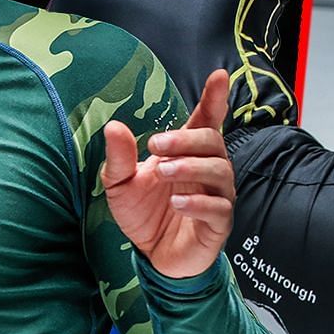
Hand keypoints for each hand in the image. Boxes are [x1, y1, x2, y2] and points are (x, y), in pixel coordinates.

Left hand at [102, 69, 235, 278]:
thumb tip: (114, 126)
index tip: (219, 76)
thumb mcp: (120, 185)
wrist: (153, 257)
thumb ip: (119, 157)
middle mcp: (209, 170)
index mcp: (189, 154)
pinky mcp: (219, 224)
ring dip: (191, 167)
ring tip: (163, 172)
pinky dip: (198, 203)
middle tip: (157, 146)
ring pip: (219, 171)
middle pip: (213, 142)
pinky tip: (176, 203)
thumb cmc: (144, 213)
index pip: (207, 120)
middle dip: (187, 139)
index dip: (215, 98)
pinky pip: (219, 208)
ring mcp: (217, 196)